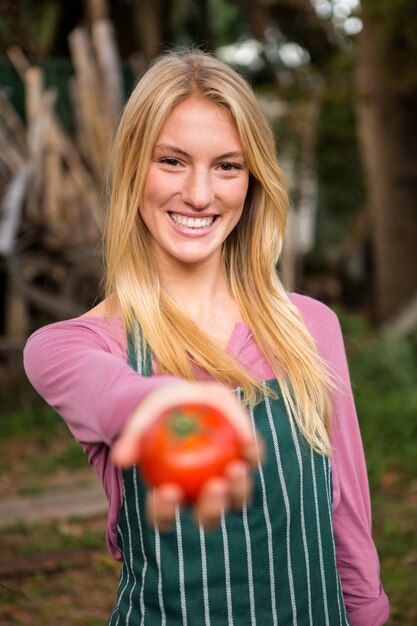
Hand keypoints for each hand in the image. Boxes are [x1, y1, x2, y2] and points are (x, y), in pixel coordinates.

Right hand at [111, 381, 260, 530]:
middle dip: (212, 508)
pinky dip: (252, 453)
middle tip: (213, 487)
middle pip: (208, 517)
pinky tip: (247, 441)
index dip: (165, 511)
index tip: (167, 491)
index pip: (164, 517)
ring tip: (235, 469)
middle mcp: (200, 498)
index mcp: (170, 496)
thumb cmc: (159, 412)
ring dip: (239, 488)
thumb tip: (121, 459)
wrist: (183, 397)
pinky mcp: (247, 459)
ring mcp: (227, 482)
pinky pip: (252, 459)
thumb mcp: (143, 418)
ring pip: (238, 498)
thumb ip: (133, 438)